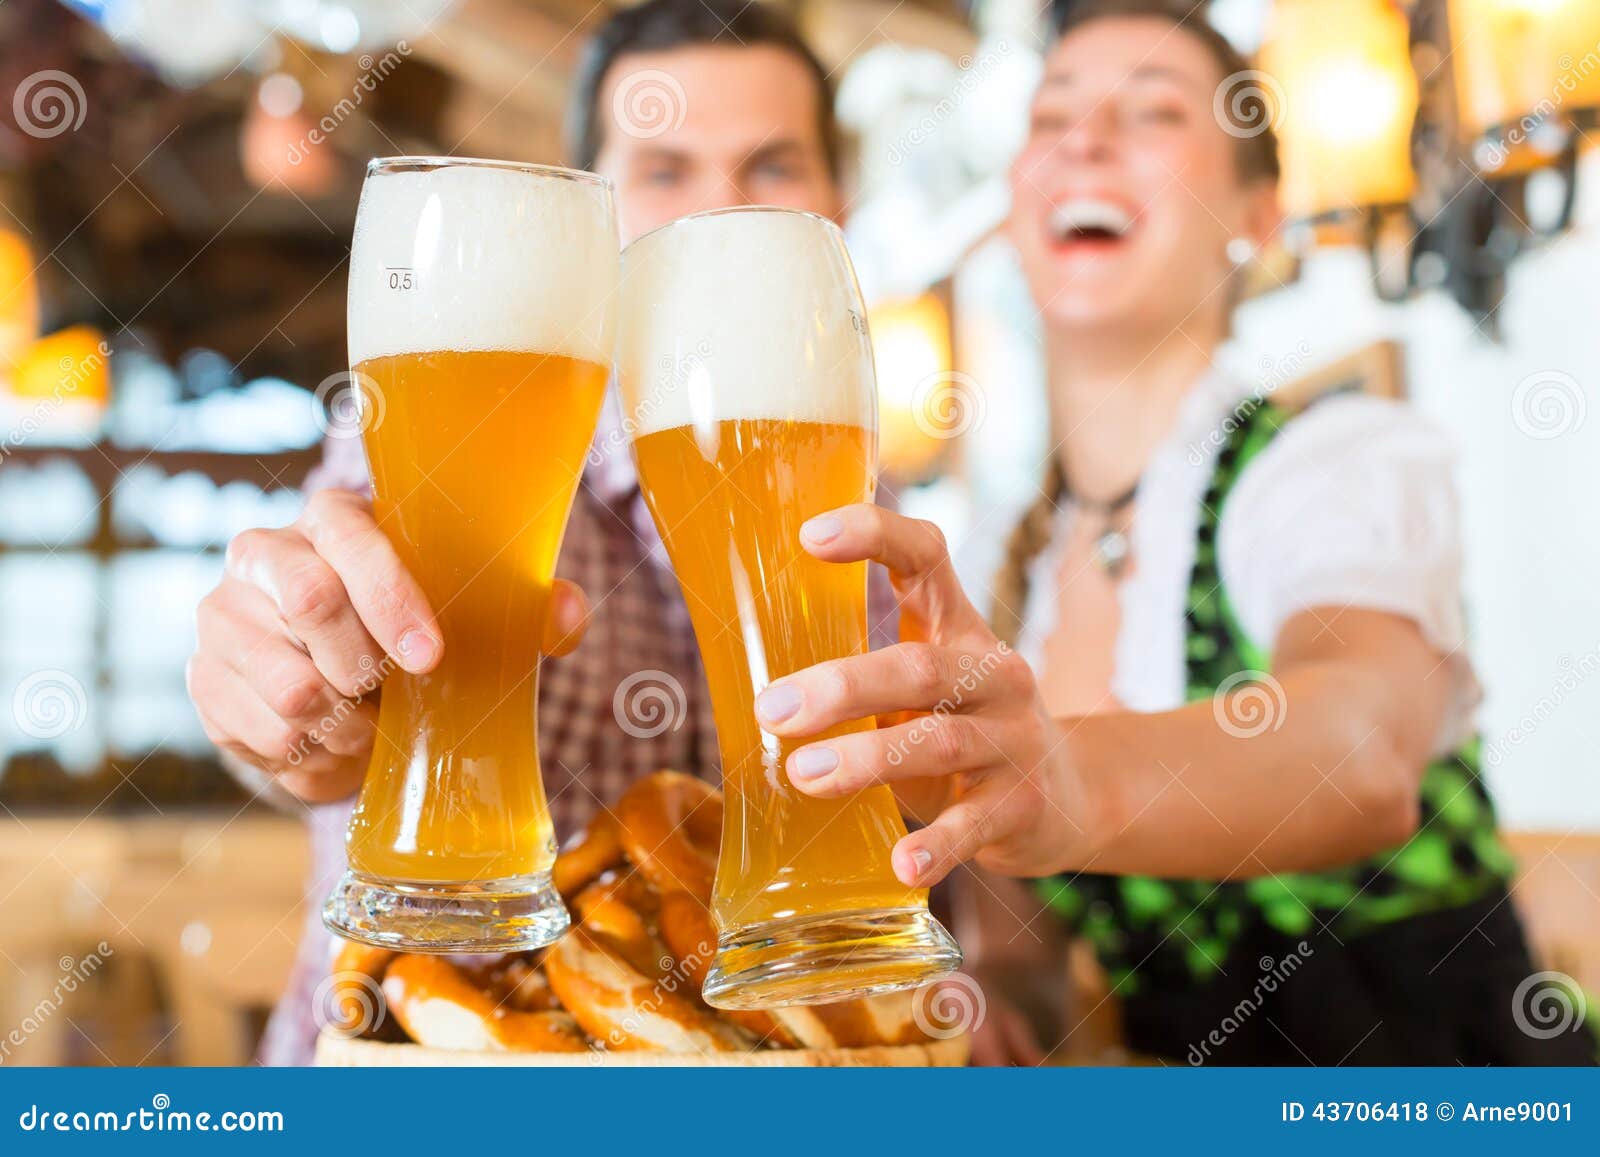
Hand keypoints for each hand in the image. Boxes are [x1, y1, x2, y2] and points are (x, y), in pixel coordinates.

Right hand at [188, 489, 589, 802]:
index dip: (391, 598)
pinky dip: (308, 751)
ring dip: (343, 720)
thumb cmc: (413, 634)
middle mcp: (264, 553)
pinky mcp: (204, 680)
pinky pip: (259, 731)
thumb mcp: (471, 614)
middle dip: (367, 666)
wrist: (341, 693)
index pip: (350, 539)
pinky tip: (328, 737)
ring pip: (286, 681)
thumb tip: (566, 616)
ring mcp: (223, 615)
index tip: (430, 657)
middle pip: (310, 602)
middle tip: (393, 692)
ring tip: (367, 720)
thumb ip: (525, 608)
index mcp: (333, 519)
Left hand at [754, 504, 1101, 887]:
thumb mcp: (922, 687)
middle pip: (918, 667)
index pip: (926, 558)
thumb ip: (862, 676)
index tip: (810, 536)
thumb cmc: (960, 730)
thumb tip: (747, 688)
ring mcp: (1012, 740)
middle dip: (841, 686)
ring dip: (866, 759)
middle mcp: (991, 674)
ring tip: (803, 775)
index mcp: (958, 628)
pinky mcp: (1021, 806)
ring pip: (938, 741)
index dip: (875, 536)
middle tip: (771, 710)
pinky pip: (974, 826)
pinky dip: (937, 846)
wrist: (1068, 795)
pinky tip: (902, 864)